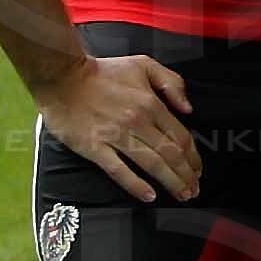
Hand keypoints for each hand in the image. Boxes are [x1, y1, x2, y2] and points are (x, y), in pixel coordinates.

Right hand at [34, 53, 200, 203]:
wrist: (62, 77)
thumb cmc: (102, 72)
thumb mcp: (144, 65)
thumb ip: (172, 82)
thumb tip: (187, 108)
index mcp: (151, 104)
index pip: (181, 136)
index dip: (194, 157)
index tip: (198, 170)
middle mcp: (137, 122)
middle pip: (171, 154)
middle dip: (186, 175)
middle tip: (194, 189)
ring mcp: (115, 136)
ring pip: (151, 164)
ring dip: (170, 182)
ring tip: (181, 195)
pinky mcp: (94, 147)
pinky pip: (119, 170)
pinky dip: (136, 185)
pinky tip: (148, 195)